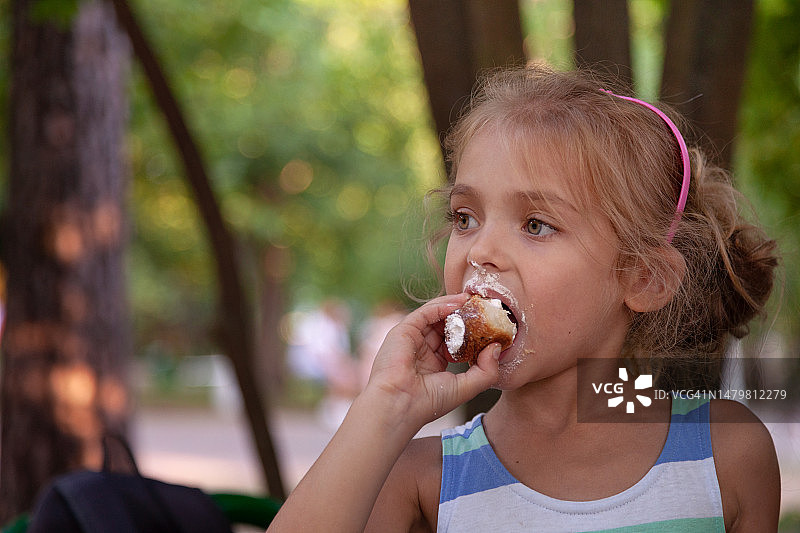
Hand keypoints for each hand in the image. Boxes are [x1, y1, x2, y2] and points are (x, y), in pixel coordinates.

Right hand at [365, 293, 500, 428]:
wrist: (399, 405)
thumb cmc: (429, 402)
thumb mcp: (467, 387)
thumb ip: (486, 370)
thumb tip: (496, 347)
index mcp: (434, 365)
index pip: (455, 343)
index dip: (472, 334)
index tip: (490, 326)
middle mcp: (422, 350)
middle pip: (446, 326)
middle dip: (465, 317)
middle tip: (483, 308)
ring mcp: (413, 339)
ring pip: (436, 316)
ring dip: (455, 307)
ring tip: (473, 300)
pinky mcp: (404, 330)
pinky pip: (425, 312)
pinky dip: (442, 306)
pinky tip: (457, 304)